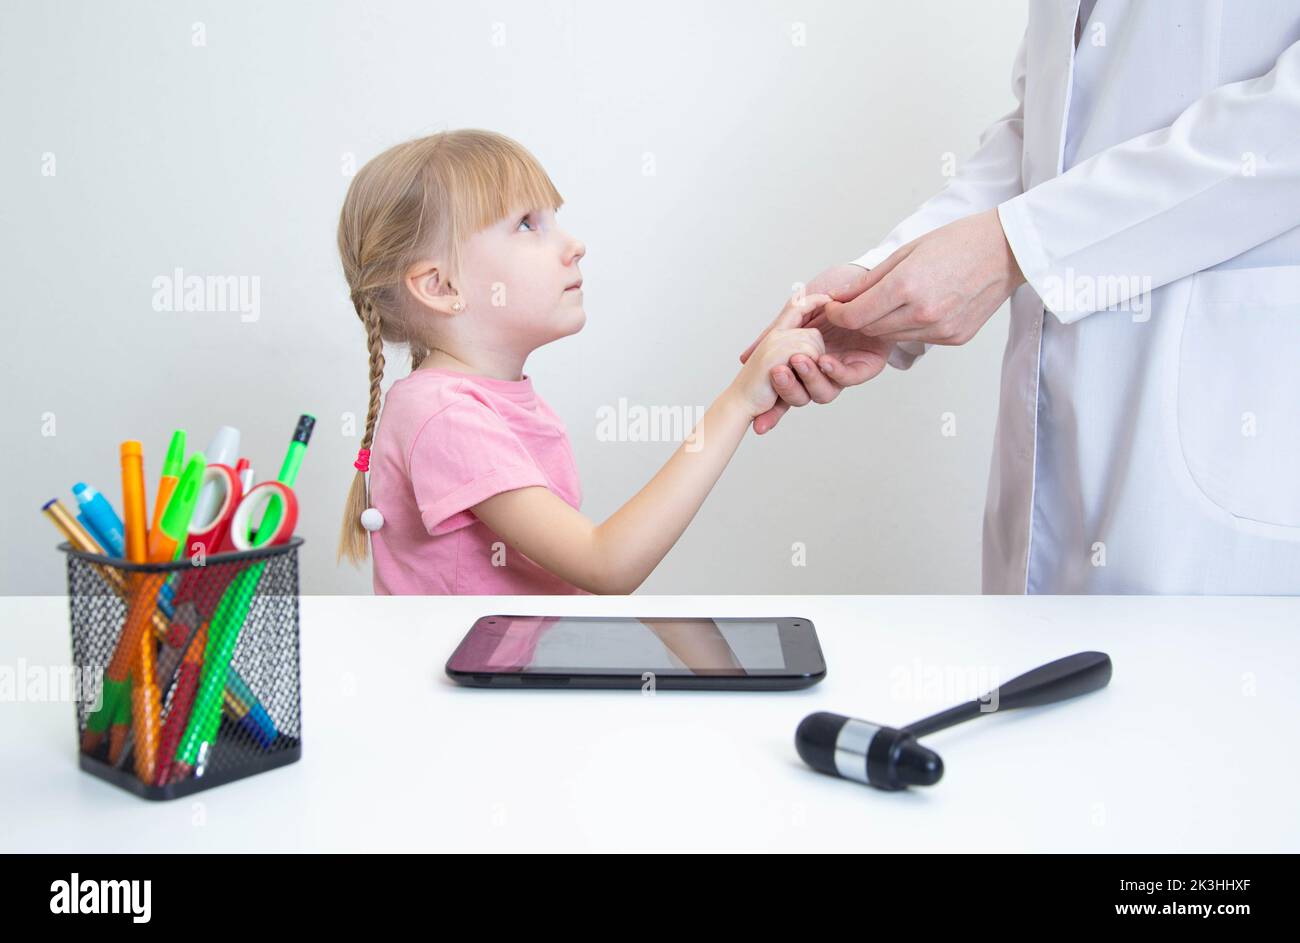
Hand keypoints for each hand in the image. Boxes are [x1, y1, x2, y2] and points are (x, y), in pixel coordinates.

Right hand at [739, 264, 894, 433]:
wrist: (859, 288)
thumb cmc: (828, 302)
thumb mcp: (795, 316)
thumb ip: (773, 335)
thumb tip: (744, 358)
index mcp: (802, 369)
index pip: (785, 398)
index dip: (772, 413)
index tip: (759, 426)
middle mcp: (820, 375)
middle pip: (802, 397)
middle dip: (789, 389)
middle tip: (777, 372)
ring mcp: (842, 373)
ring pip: (823, 391)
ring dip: (810, 377)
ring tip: (799, 361)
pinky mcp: (865, 368)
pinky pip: (847, 377)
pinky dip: (834, 370)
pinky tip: (823, 360)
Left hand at [824, 208, 1023, 343]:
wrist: (1006, 250)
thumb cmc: (960, 241)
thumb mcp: (907, 251)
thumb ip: (871, 280)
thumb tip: (842, 297)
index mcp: (907, 286)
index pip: (856, 316)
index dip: (838, 314)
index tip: (833, 307)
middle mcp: (923, 313)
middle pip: (871, 329)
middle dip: (860, 317)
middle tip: (860, 302)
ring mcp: (940, 329)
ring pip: (893, 336)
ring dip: (885, 323)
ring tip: (897, 300)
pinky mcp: (954, 338)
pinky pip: (918, 338)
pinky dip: (911, 326)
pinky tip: (923, 305)